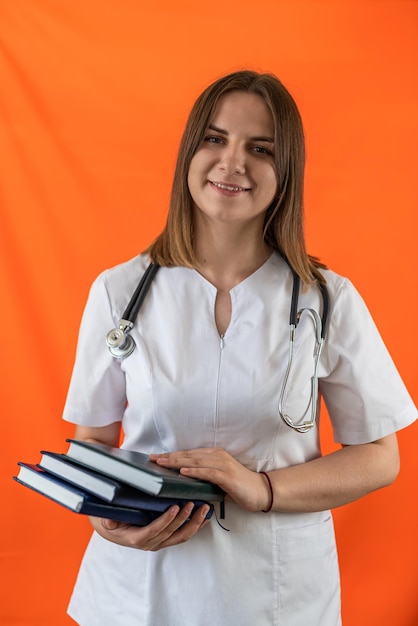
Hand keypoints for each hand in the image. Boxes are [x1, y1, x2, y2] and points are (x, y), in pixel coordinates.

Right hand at [89, 501, 209, 550]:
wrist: (112, 530)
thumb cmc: (111, 522)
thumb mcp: (106, 521)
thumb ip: (108, 522)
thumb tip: (108, 522)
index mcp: (137, 538)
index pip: (155, 530)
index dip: (166, 520)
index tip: (174, 508)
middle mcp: (151, 543)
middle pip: (173, 533)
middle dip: (185, 518)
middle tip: (193, 503)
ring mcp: (160, 541)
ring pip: (182, 535)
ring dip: (195, 522)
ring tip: (204, 508)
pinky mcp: (166, 538)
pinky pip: (183, 533)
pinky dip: (195, 525)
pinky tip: (205, 516)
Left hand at [150, 447, 270, 511]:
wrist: (260, 492)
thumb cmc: (238, 487)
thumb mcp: (217, 480)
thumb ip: (203, 477)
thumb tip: (184, 481)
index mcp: (214, 455)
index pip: (188, 454)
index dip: (171, 455)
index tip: (155, 458)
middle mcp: (217, 456)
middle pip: (188, 455)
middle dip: (169, 457)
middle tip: (152, 459)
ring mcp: (222, 464)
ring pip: (195, 461)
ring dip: (176, 461)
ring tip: (161, 463)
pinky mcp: (227, 476)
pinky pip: (207, 472)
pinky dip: (194, 471)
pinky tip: (183, 471)